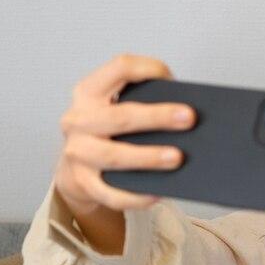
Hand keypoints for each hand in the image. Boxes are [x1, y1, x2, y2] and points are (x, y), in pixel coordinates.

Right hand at [53, 54, 195, 217]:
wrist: (76, 169)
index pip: (119, 68)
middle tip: (189, 119)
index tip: (172, 78)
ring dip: (148, 157)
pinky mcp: (83, 183)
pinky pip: (111, 193)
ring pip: (114, 156)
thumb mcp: (114, 107)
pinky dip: (136, 196)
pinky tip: (159, 193)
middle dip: (157, 117)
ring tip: (177, 158)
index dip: (147, 69)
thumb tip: (184, 112)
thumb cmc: (108, 131)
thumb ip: (141, 100)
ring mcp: (78, 153)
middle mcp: (78, 120)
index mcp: (89, 91)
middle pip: (120, 116)